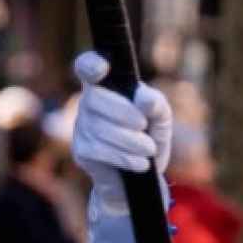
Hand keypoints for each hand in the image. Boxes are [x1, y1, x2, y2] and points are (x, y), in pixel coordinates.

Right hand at [71, 51, 171, 211]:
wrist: (142, 178)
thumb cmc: (149, 138)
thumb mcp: (160, 120)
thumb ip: (156, 104)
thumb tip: (143, 98)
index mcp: (106, 88)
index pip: (87, 67)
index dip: (90, 64)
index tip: (102, 68)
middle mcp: (88, 103)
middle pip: (95, 98)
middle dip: (124, 112)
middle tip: (143, 125)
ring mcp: (81, 127)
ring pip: (100, 127)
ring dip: (132, 140)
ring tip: (149, 149)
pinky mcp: (82, 151)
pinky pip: (100, 150)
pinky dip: (126, 157)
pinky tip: (140, 163)